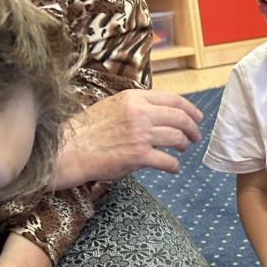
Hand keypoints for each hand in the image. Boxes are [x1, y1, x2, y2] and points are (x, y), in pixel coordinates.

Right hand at [55, 88, 202, 187]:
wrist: (70, 149)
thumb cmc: (89, 130)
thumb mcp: (112, 105)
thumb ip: (136, 106)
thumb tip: (160, 111)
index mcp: (134, 98)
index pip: (172, 99)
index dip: (190, 109)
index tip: (197, 117)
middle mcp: (140, 113)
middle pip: (180, 118)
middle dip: (192, 129)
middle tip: (195, 137)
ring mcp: (140, 134)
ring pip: (177, 138)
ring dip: (184, 145)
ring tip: (182, 149)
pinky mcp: (139, 156)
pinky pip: (168, 161)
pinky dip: (174, 166)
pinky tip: (173, 168)